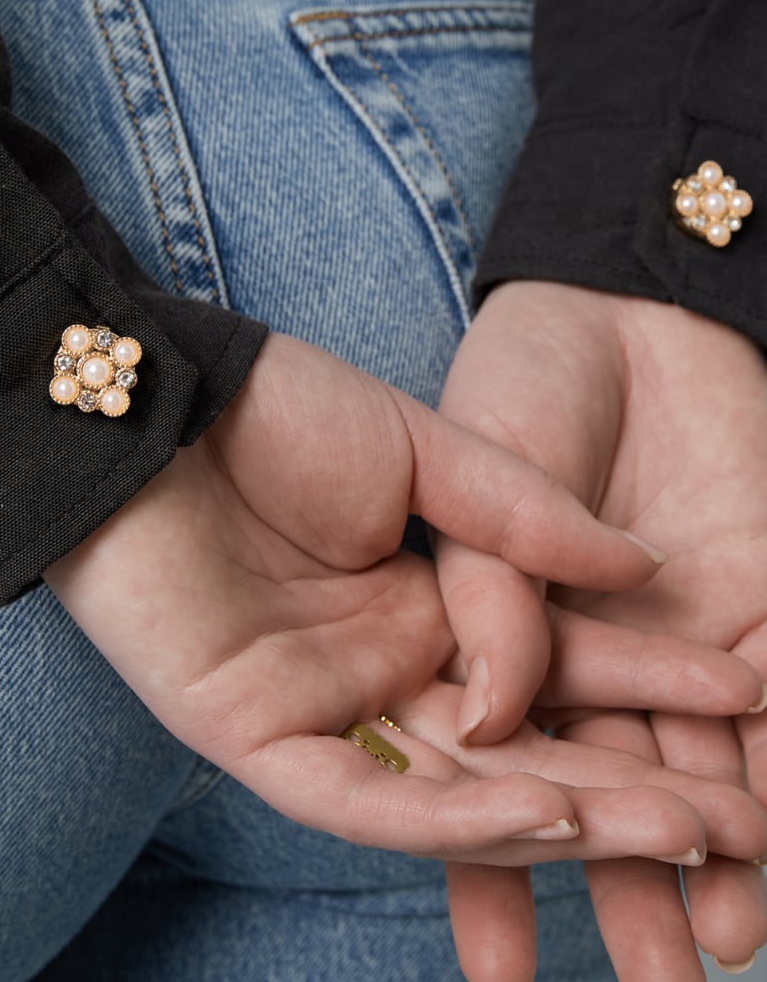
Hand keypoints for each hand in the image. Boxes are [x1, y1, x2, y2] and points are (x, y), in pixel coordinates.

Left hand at [43, 331, 766, 980]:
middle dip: (630, 781)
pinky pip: (359, 797)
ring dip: (564, 815)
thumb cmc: (275, 411)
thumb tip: (641, 565)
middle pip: (520, 749)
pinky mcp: (254, 735)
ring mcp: (321, 711)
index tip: (749, 695)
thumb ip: (524, 515)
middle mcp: (386, 672)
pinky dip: (447, 820)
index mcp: (427, 607)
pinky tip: (542, 821)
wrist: (153, 400)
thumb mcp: (421, 450)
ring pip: (453, 790)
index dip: (651, 686)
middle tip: (742, 818)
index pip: (557, 668)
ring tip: (675, 829)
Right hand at [438, 282, 766, 976]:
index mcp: (507, 635)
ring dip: (713, 852)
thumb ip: (486, 593)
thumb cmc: (529, 376)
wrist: (633, 304)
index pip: (496, 765)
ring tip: (721, 946)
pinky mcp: (762, 605)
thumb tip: (487, 725)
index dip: (494, 860)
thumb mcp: (482, 471)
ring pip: (698, 762)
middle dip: (627, 884)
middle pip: (604, 785)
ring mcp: (680, 638)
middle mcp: (593, 654)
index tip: (501, 964)